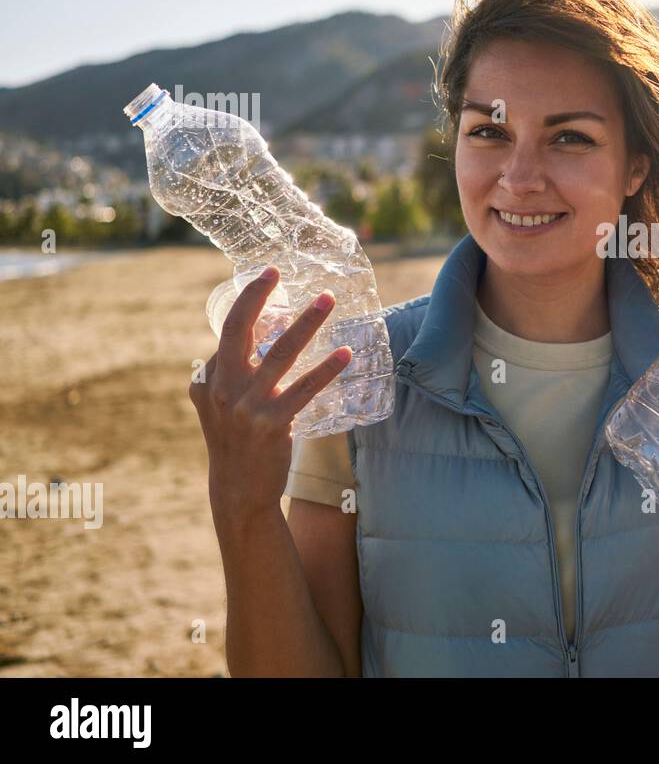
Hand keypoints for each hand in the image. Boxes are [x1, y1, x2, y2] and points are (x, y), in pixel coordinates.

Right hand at [189, 266, 351, 530]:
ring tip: (328, 300)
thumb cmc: (236, 442)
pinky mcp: (271, 424)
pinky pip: (304, 389)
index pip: (228, 330)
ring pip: (280, 353)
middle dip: (259, 297)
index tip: (269, 274)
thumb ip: (230, 374)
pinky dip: (326, 369)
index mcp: (208, 380)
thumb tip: (258, 335)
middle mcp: (222, 389)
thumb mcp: (220, 406)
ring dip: (306, 322)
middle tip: (280, 272)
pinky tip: (345, 353)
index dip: (249, 299)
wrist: (237, 491)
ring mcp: (246, 406)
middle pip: (240, 331)